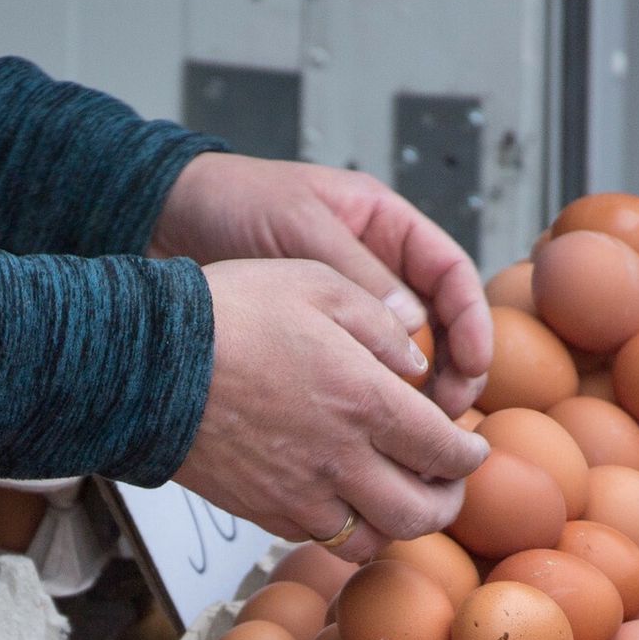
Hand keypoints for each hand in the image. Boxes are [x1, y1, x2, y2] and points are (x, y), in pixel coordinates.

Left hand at [151, 154, 491, 415]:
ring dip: (417, 398)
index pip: (451, 274)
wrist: (164, 219)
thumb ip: (355, 273)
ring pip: (403, 360)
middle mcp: (375, 269)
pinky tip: (369, 435)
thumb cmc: (232, 203)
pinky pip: (358, 377)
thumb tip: (412, 331)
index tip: (474, 365)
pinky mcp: (316, 343)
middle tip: (448, 415)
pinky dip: (371, 404)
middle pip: (439, 327)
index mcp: (384, 227)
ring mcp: (347, 308)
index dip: (471, 321)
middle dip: (453, 372)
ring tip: (415, 436)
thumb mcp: (298, 225)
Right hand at [174, 260, 490, 562]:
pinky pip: (320, 538)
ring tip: (397, 499)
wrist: (145, 362)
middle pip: (421, 515)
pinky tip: (340, 497)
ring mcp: (299, 494)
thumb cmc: (230, 312)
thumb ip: (382, 326)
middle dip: (446, 504)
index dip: (470, 456)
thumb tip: (419, 367)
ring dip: (396, 526)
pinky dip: (344, 527)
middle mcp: (340, 459)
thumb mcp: (318, 284)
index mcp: (366, 401)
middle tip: (447, 485)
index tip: (471, 447)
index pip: (447, 452)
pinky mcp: (263, 511)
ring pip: (373, 541)